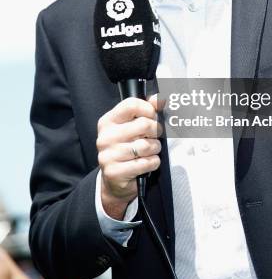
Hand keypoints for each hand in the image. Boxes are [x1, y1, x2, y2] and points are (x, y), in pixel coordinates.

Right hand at [97, 95, 161, 218]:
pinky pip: (146, 163)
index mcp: (108, 121)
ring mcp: (108, 155)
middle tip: (153, 137)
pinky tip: (147, 163)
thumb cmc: (127, 148)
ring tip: (150, 151)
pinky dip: (152, 163)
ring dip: (155, 149)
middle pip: (144, 124)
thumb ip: (146, 110)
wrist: (115, 179)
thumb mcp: (133, 126)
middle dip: (156, 131)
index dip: (148, 109)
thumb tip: (159, 99)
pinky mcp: (114, 172)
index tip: (152, 116)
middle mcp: (105, 137)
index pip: (132, 105)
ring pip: (146, 146)